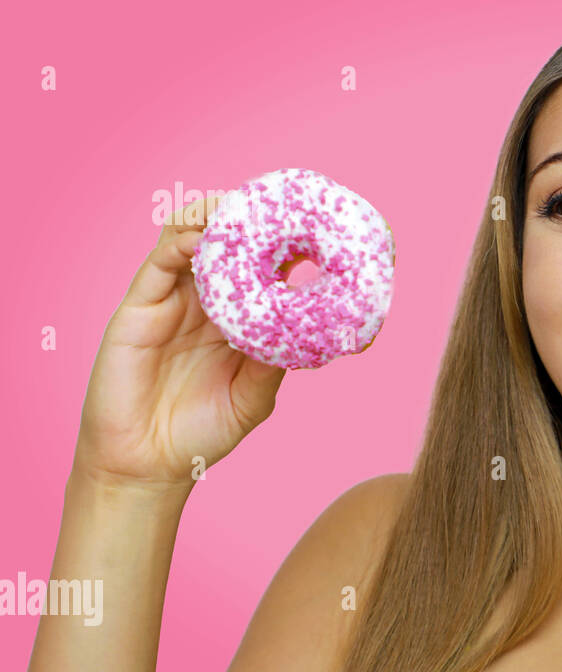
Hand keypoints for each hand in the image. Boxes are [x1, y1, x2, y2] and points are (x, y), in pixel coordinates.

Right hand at [75, 196, 286, 491]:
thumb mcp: (253, 397)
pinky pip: (159, 264)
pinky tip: (204, 240)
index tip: (314, 228)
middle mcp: (204, 302)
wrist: (146, 465)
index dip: (282, 244)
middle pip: (224, 241)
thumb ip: (275, 362)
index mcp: (235, 318)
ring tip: (239, 210)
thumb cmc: (201, 432)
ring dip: (213, 217)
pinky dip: (181, 244)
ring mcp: (170, 301)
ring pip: (188, 238)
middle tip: (277, 207)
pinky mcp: (138, 308)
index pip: (260, 267)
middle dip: (248, 217)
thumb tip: (309, 330)